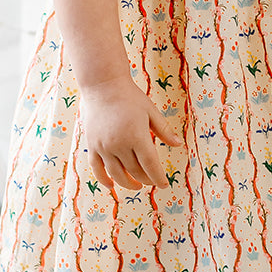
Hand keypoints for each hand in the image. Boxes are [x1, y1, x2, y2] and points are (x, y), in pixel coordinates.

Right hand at [80, 75, 183, 189]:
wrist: (102, 85)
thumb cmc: (130, 96)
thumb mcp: (151, 111)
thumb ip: (164, 130)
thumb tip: (179, 145)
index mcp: (137, 136)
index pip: (150, 165)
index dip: (158, 177)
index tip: (163, 184)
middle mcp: (119, 144)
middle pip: (134, 171)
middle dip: (145, 179)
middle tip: (152, 182)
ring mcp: (103, 146)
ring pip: (116, 174)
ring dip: (127, 183)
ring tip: (136, 185)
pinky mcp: (92, 145)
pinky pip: (97, 169)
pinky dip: (104, 180)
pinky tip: (112, 186)